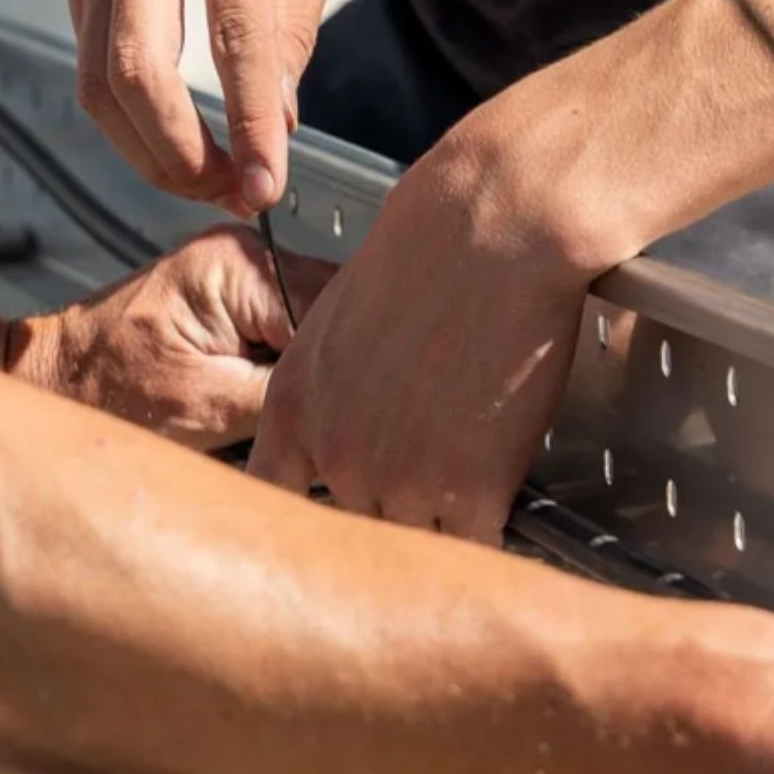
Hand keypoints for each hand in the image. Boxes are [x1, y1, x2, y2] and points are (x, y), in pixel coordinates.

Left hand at [10, 225, 334, 448]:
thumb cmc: (106, 393)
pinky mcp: (231, 290)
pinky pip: (288, 320)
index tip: (348, 407)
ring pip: (315, 315)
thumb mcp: (212, 407)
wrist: (52, 383)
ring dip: (312, 362)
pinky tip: (275, 389)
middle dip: (333, 361)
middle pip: (330, 306)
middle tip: (325, 414)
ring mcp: (238, 267)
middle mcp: (242, 251)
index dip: (346, 362)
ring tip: (295, 404)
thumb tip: (349, 397)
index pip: (333, 307)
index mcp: (238, 265)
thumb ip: (289, 391)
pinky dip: (289, 358)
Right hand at [73, 0, 345, 211]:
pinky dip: (132, 126)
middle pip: (139, 72)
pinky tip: (177, 144)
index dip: (249, 120)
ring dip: (151, 154)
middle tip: (229, 194)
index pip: (234, 35)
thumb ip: (295, 24)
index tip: (267, 182)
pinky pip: (94, 73)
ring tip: (208, 182)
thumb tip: (280, 121)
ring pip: (102, 85)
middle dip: (181, 155)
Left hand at [249, 131, 600, 540]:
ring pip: (416, 540)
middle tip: (431, 468)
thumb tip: (359, 409)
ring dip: (443, 519)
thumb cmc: (430, 247)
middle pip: (357, 520)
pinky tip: (500, 491)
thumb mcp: (345, 312)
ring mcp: (400, 480)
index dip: (307, 508)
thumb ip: (337, 380)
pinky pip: (474, 543)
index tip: (328, 512)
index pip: (273, 494)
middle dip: (393, 503)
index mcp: (293, 405)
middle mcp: (335, 453)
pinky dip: (491, 527)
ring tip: (471, 471)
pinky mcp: (469, 490)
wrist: (495, 230)